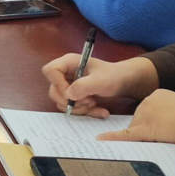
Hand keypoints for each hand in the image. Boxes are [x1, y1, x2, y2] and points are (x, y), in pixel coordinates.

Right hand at [42, 54, 158, 117]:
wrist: (124, 82)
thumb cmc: (113, 76)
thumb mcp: (101, 80)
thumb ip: (84, 86)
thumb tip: (69, 95)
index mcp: (68, 63)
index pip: (50, 71)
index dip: (57, 84)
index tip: (72, 93)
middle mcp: (65, 74)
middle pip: (53, 90)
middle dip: (71, 101)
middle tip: (87, 101)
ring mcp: (69, 85)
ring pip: (62, 102)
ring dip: (79, 108)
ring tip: (94, 104)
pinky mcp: (75, 96)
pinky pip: (72, 108)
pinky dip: (85, 112)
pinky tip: (100, 110)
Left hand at [99, 89, 174, 152]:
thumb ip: (168, 109)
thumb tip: (164, 119)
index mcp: (156, 95)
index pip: (146, 110)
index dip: (152, 119)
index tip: (159, 123)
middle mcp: (146, 103)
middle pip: (139, 119)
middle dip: (147, 128)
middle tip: (164, 132)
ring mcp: (144, 116)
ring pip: (136, 128)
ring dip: (144, 135)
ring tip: (163, 136)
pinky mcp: (144, 130)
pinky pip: (126, 135)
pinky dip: (113, 137)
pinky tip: (101, 139)